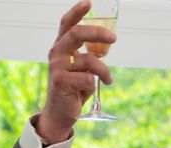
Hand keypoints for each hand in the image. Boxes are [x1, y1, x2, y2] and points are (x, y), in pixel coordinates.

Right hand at [36, 0, 116, 143]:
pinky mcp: (61, 82)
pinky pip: (87, 78)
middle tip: (114, 38)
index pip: (67, 24)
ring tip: (108, 79)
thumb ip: (89, 55)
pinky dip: (94, 84)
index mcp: (61, 47)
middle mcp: (57, 53)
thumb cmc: (73, 89)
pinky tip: (89, 91)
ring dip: (104, 71)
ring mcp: (57, 67)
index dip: (77, 12)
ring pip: (89, 60)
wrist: (61, 113)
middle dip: (97, 33)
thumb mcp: (82, 69)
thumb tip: (107, 43)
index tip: (89, 3)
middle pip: (77, 34)